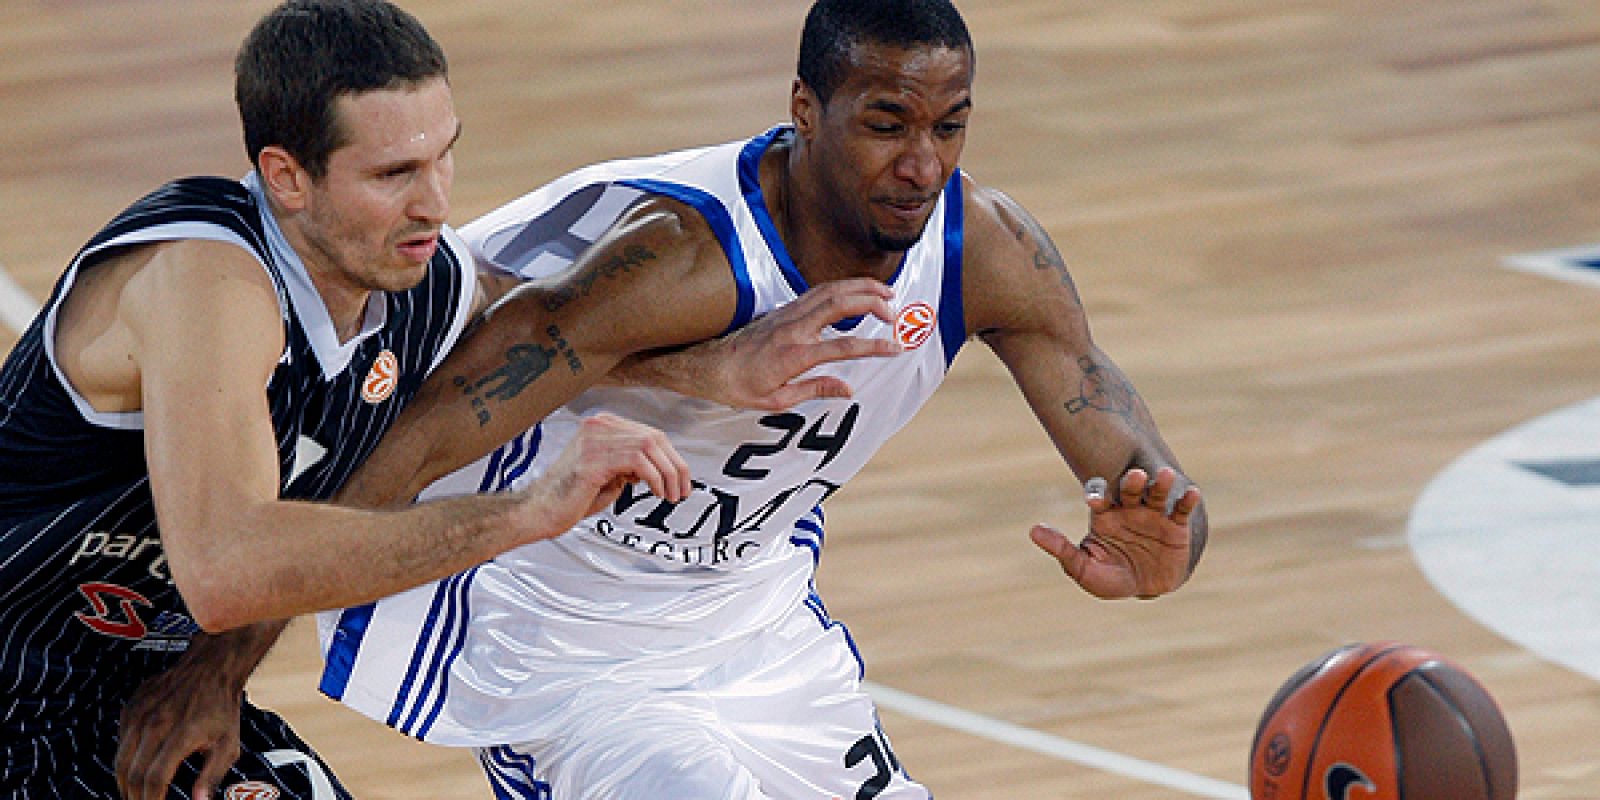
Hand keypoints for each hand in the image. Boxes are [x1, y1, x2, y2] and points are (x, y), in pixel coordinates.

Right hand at [116, 654, 241, 799]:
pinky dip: (123, 759)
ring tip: (133, 794)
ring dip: (124, 782)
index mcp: (180, 735)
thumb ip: (211, 776)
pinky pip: (119, 741)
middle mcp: (155, 725)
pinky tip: (133, 767)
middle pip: (132, 774)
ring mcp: (140, 715)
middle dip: (134, 796)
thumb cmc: (221, 705)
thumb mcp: (226, 744)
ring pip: (120, 760)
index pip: (154, 780)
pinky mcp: (131, 708)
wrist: (211, 667)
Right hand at [518, 413, 690, 539]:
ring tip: (670, 495)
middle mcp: (598, 425)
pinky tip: (655, 492)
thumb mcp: (609, 474)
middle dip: (675, 466)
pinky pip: (637, 461)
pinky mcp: (593, 459)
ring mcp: (594, 439)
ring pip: (649, 447)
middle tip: (682, 490)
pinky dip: (654, 478)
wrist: (540, 510)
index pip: (648, 433)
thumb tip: (660, 467)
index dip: (671, 457)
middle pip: (653, 438)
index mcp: (600, 425)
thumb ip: (631, 464)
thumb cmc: (569, 496)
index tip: (681, 478)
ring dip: (668, 475)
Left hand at [703, 277, 900, 410]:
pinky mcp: (784, 309)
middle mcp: (792, 327)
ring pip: (830, 290)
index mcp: (793, 354)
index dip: (873, 347)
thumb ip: (815, 390)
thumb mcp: (777, 400)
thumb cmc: (739, 386)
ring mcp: (788, 314)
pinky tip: (856, 291)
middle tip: (895, 311)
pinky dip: (842, 287)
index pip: (842, 347)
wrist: (709, 365)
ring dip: (860, 287)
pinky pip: (819, 291)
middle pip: (839, 303)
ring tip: (885, 293)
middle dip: (872, 301)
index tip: (895, 348)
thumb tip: (847, 389)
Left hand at [1030, 467, 1200, 599]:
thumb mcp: (1083, 568)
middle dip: (1132, 482)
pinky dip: (1185, 499)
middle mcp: (1129, 509)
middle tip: (1135, 475)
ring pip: (1156, 494)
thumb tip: (1033, 530)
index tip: (1094, 499)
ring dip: (1159, 483)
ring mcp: (1153, 515)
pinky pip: (1180, 510)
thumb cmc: (1109, 577)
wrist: (1144, 589)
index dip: (1097, 494)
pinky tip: (1191, 491)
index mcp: (1105, 515)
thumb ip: (1061, 550)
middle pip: (1130, 490)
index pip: (1099, 497)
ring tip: (1164, 474)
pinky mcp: (1175, 526)